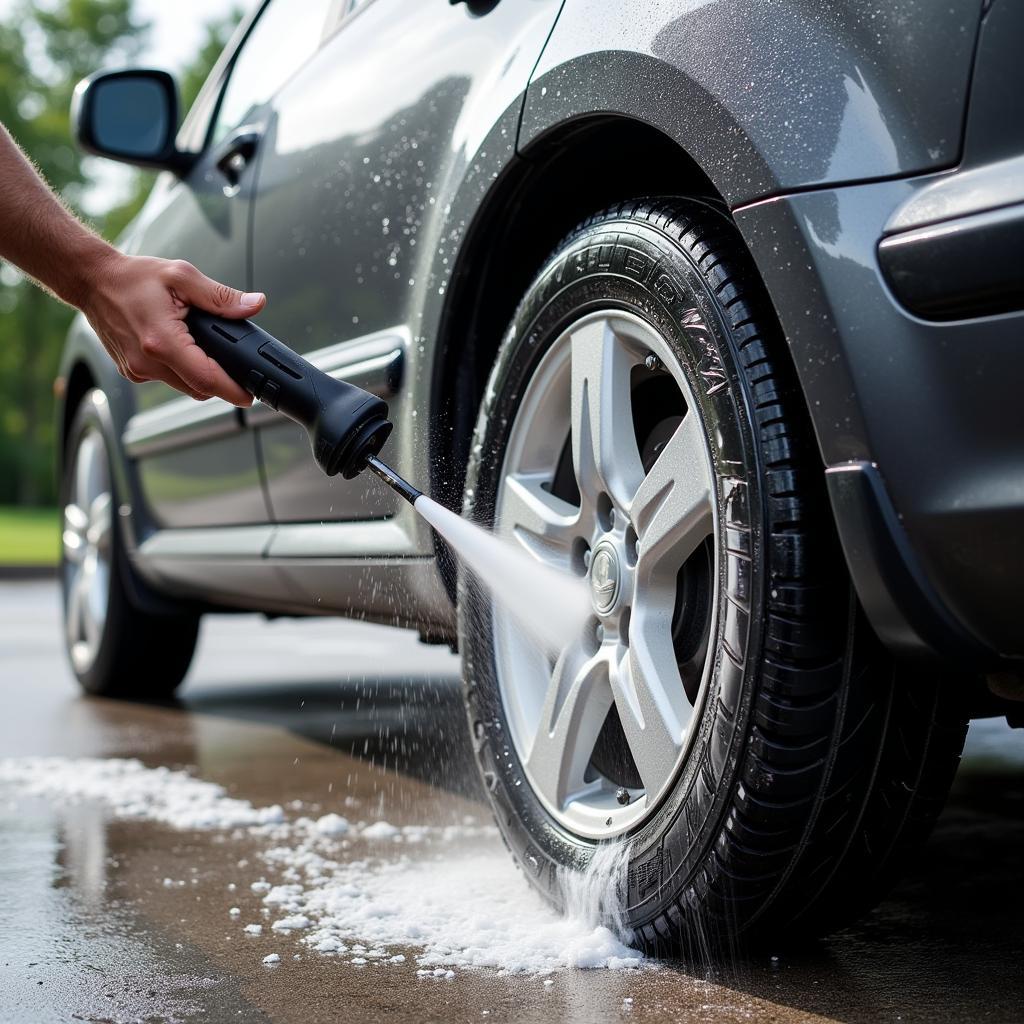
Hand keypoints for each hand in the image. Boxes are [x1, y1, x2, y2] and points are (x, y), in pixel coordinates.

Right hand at [82, 252, 265, 405]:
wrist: (92, 280)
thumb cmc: (133, 277)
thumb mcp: (182, 276)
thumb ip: (221, 296)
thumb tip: (255, 305)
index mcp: (161, 341)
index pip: (206, 379)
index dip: (232, 390)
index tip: (250, 395)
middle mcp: (147, 363)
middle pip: (198, 389)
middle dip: (220, 381)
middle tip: (235, 366)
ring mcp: (137, 370)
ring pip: (183, 387)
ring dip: (200, 375)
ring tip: (205, 349)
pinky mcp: (132, 372)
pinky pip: (167, 380)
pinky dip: (181, 370)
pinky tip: (182, 347)